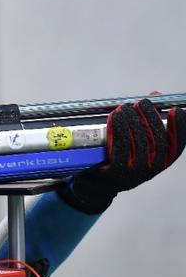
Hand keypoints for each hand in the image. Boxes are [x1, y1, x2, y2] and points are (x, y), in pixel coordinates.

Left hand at [61, 99, 185, 213]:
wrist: (98, 180)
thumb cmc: (120, 155)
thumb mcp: (137, 139)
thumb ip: (146, 118)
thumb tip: (155, 95)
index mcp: (161, 160)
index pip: (177, 145)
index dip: (180, 127)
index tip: (176, 110)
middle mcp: (153, 167)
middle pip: (158, 139)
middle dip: (151, 117)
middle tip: (142, 102)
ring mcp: (136, 171)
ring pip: (139, 141)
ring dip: (132, 120)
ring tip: (125, 107)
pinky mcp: (119, 170)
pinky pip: (122, 146)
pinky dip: (119, 129)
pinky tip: (116, 117)